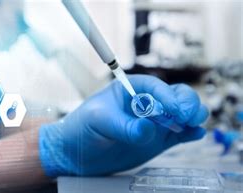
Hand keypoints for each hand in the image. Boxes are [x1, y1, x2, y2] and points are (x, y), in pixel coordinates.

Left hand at [39, 75, 208, 176]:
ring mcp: (154, 122)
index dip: (168, 96)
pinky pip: (180, 134)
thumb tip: (147, 130)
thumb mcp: (98, 122)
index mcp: (130, 89)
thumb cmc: (81, 128)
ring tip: (194, 124)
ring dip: (193, 116)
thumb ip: (123, 126)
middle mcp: (146, 103)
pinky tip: (196, 134)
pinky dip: (191, 133)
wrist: (76, 154)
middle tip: (186, 117)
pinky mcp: (158, 140)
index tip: (175, 108)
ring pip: (183, 114)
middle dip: (187, 103)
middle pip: (176, 96)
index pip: (155, 87)